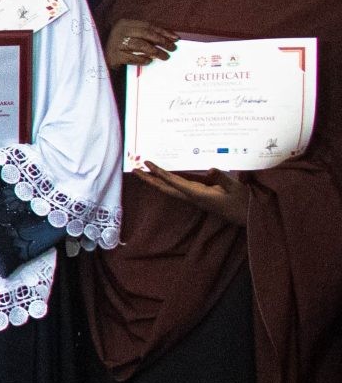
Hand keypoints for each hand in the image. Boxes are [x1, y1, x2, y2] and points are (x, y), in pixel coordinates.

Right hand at [105, 18, 179, 68]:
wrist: (99, 56)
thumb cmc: (120, 46)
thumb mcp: (130, 36)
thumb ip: (145, 35)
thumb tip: (168, 38)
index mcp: (125, 23)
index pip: (148, 25)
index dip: (163, 32)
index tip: (176, 38)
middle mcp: (119, 31)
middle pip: (145, 34)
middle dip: (161, 41)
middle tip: (172, 48)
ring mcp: (115, 42)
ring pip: (140, 45)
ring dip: (155, 51)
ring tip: (164, 56)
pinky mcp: (114, 55)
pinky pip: (132, 57)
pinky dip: (142, 59)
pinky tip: (149, 61)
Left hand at [133, 165, 247, 224]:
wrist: (247, 218)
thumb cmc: (243, 203)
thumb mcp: (236, 188)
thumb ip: (223, 179)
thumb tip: (210, 169)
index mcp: (199, 195)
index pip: (174, 182)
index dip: (160, 173)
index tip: (147, 164)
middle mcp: (193, 197)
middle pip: (166, 188)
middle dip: (149, 179)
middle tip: (134, 169)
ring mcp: (195, 197)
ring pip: (171, 188)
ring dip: (157, 180)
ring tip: (143, 171)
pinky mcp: (199, 196)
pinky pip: (180, 187)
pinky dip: (170, 180)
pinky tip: (165, 175)